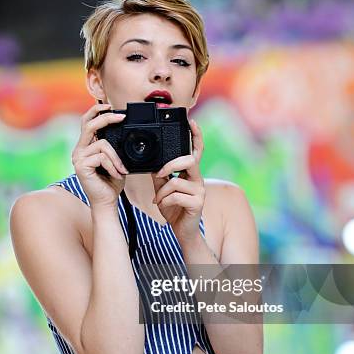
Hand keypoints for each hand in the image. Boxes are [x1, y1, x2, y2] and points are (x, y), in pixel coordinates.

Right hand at [71, 103, 128, 206]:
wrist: (107, 202)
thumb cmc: (112, 183)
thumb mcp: (116, 160)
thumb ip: (115, 147)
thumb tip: (123, 131)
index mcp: (86, 147)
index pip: (86, 122)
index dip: (96, 111)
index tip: (110, 106)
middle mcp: (79, 150)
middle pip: (88, 124)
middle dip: (106, 117)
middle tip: (121, 117)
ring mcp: (78, 158)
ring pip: (102, 144)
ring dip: (116, 157)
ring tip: (121, 170)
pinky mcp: (80, 166)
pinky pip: (102, 157)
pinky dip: (113, 165)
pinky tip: (116, 174)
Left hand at [151, 119, 204, 242]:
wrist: (182, 231)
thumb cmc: (174, 209)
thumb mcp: (163, 189)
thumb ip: (161, 175)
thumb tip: (153, 164)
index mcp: (191, 174)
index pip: (196, 151)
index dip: (196, 136)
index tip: (192, 122)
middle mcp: (198, 180)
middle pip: (189, 161)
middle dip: (171, 166)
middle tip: (160, 174)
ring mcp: (200, 191)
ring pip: (177, 181)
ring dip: (162, 192)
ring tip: (158, 200)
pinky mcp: (197, 203)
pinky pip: (176, 196)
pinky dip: (165, 201)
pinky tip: (163, 206)